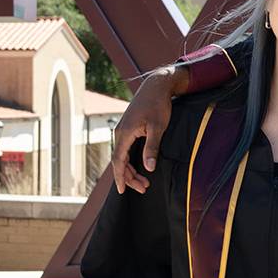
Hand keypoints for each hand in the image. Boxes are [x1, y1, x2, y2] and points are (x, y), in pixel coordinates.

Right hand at [112, 67, 182, 194]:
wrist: (156, 86)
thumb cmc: (158, 105)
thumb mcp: (158, 127)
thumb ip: (152, 148)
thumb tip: (148, 168)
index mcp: (125, 133)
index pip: (118, 161)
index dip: (120, 177)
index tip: (122, 191)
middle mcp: (120, 133)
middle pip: (119, 161)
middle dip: (129, 177)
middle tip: (144, 189)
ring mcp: (123, 130)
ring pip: (122, 156)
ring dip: (131, 170)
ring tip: (144, 183)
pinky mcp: (128, 129)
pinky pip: (125, 149)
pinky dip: (131, 161)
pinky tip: (140, 167)